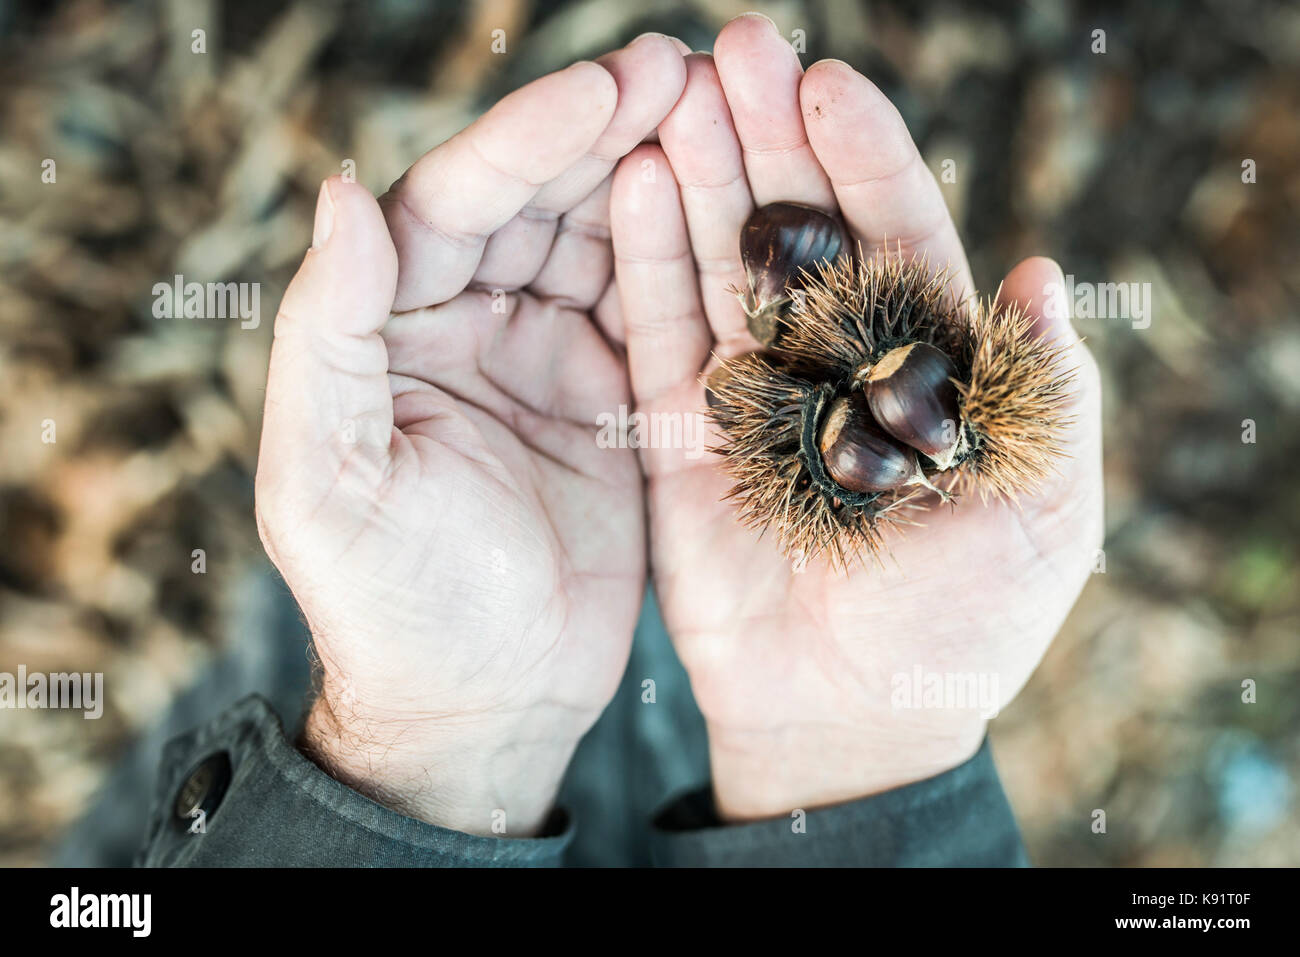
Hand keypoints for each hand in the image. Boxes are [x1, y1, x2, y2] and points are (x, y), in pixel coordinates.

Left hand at [255, 37, 686, 835]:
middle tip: (688, 67)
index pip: (454, 201)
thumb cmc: (390, 607)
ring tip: (724, 108)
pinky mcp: (614, 399)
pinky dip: (692, 258)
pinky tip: (738, 209)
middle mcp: (467, 321)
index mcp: (389, 326)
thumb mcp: (326, 482)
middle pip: (539, 199)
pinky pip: (656, 310)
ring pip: (606, 238)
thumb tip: (338, 188)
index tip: (608, 88)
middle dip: (607, 129)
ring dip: (659, 173)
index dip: (528, 139)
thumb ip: (323, 334)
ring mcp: (547, 355)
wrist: (480, 708)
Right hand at [610, 15, 1102, 819]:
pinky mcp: (680, 432)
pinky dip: (642, 260)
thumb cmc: (964, 622)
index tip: (831, 82)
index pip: (894, 234)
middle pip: (797, 226)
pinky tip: (627, 182)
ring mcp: (748, 390)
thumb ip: (1046, 394)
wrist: (855, 711)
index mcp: (922, 361)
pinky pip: (658, 335)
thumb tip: (1038, 271)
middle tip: (734, 45)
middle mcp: (829, 358)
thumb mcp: (1043, 511)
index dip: (866, 158)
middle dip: (767, 136)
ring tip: (668, 89)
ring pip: (719, 262)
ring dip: (696, 175)